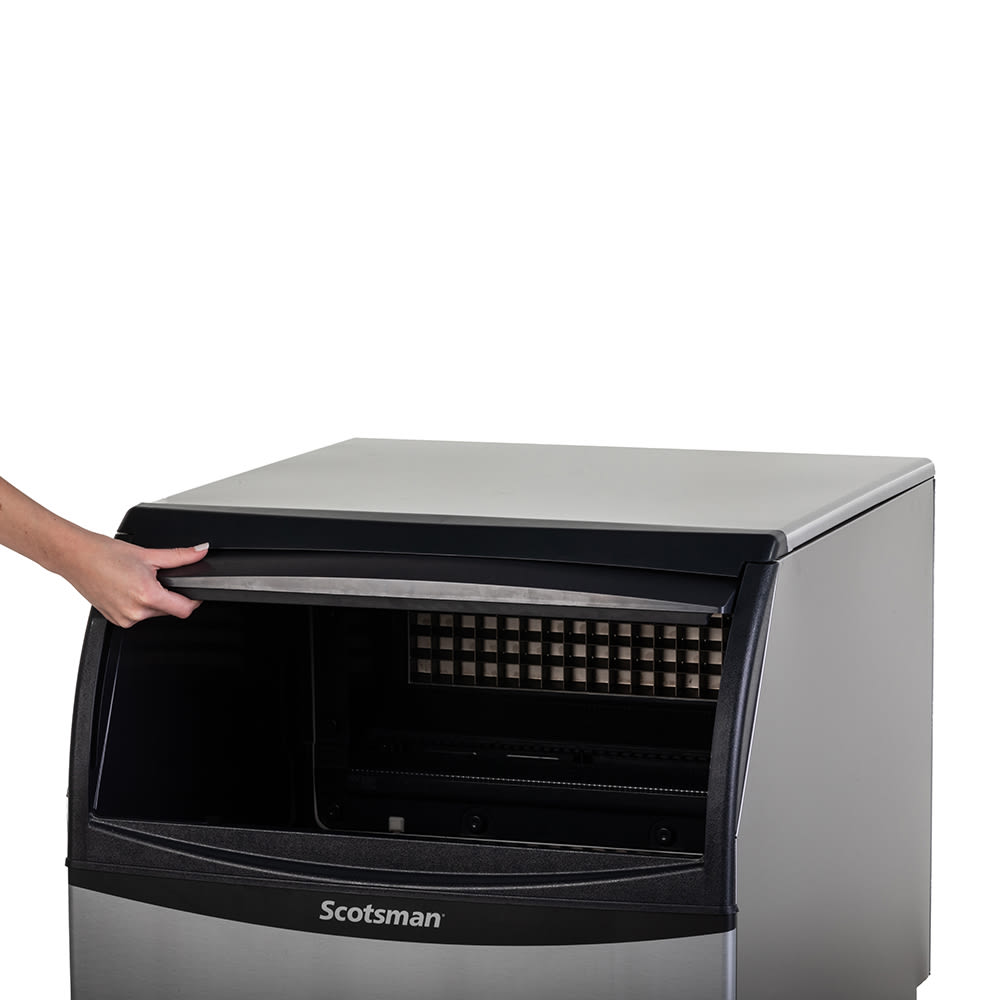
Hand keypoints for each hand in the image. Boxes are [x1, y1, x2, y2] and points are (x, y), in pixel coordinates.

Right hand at [59, 533, 209, 628]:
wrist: (75, 556)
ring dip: (153, 599)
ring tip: (137, 579)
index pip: (184, 610)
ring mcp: (123, 619)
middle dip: (169, 595)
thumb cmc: (104, 554)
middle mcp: (135, 613)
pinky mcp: (114, 620)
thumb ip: (180, 556)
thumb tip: (200, 552)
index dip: (194, 600)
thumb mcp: (148, 553)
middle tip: (156, 576)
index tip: (194, 592)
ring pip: (152, 613)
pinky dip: (138, 603)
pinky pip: (136, 615)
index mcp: (146, 596)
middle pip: (168, 610)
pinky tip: (127, 587)